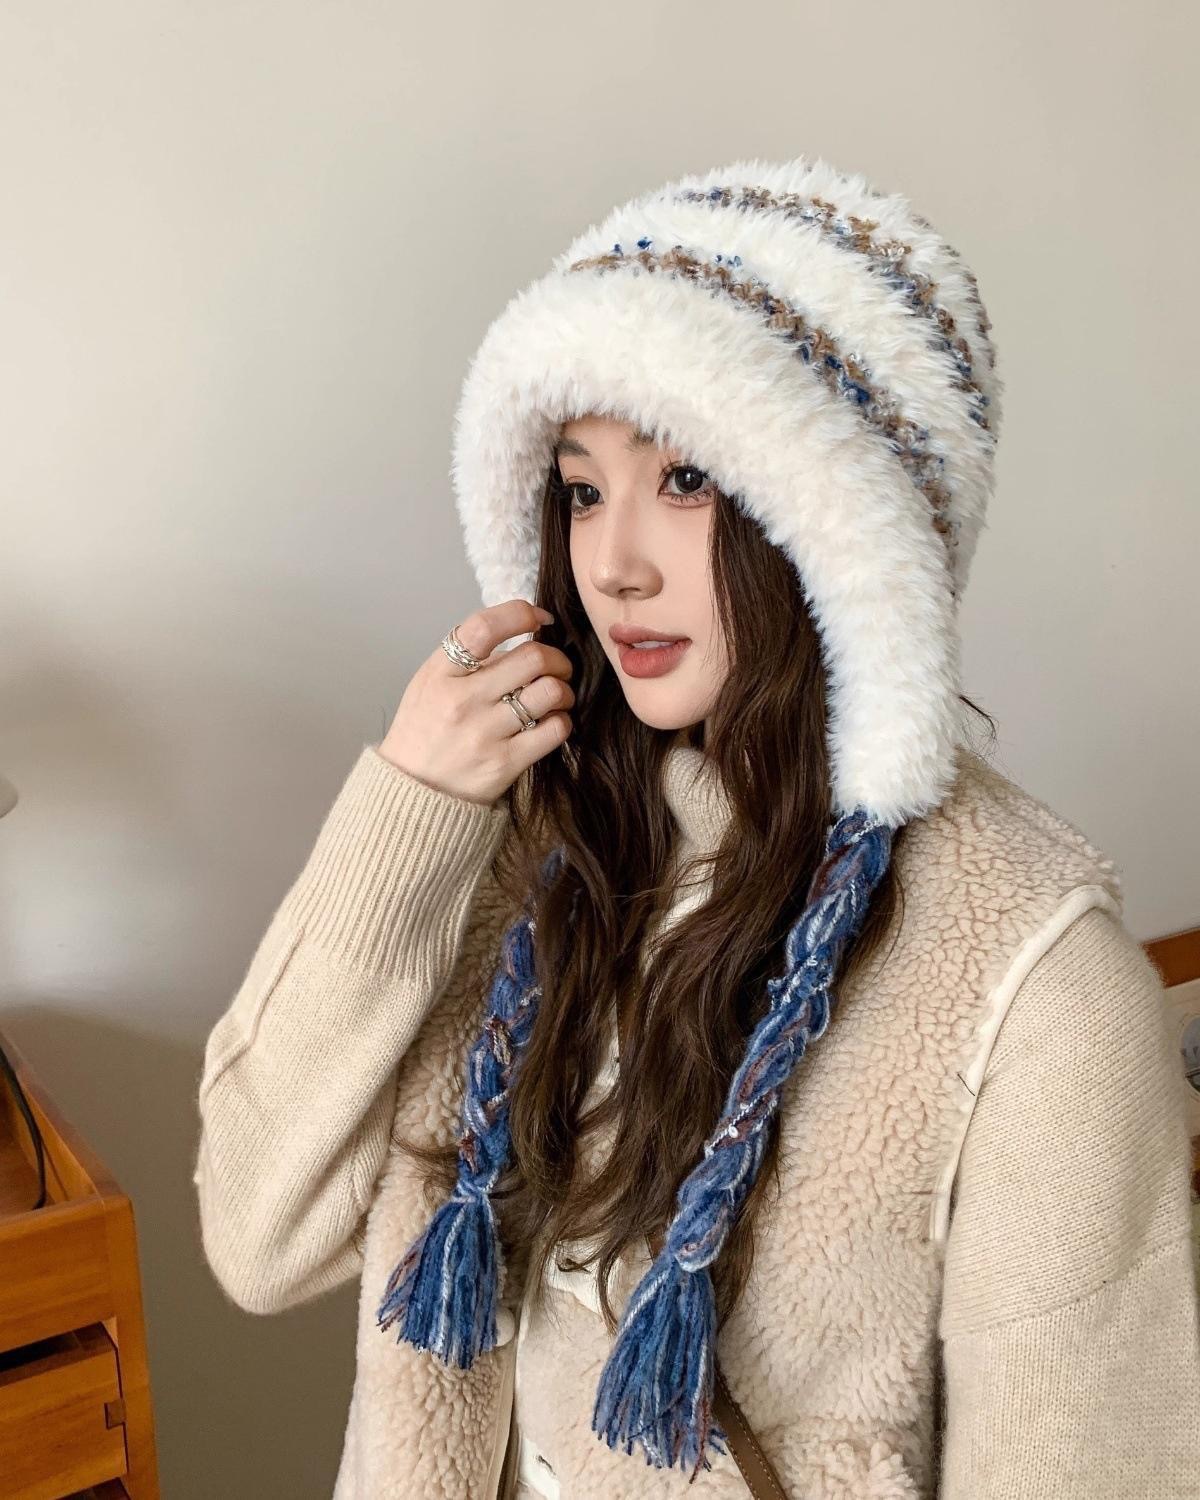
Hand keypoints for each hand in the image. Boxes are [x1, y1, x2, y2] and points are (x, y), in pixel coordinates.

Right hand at [378, 599, 574, 805]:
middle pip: (533, 657)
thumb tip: (522, 633)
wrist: (413, 790)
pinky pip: (555, 730)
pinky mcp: (505, 763)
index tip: (539, 619)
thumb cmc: (426, 730)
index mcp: (442, 673)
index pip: (485, 627)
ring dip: (563, 690)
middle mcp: (463, 700)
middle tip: (556, 667)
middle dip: (557, 657)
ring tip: (555, 697)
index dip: (522, 614)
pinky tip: (550, 723)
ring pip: (550, 692)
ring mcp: (485, 732)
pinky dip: (562, 721)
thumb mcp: (430, 682)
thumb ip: (468, 657)